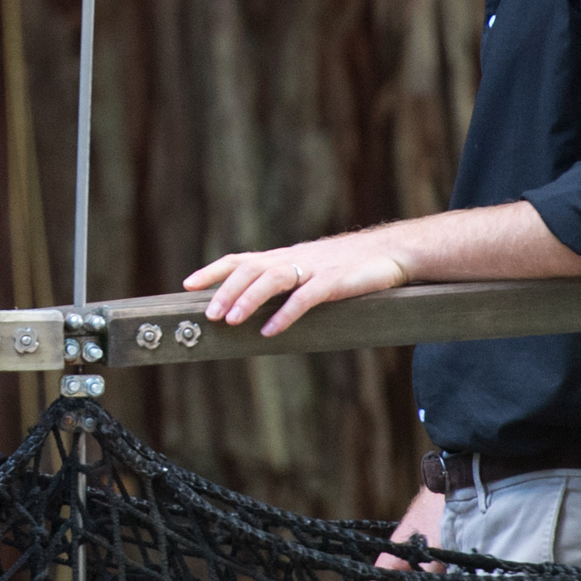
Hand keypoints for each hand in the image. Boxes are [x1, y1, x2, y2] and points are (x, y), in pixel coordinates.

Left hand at [182, 233, 409, 335]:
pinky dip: (286, 313)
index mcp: (285, 257)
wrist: (393, 251)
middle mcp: (294, 259)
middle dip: (226, 291)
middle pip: (251, 269)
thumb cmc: (350, 265)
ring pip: (273, 279)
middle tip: (209, 314)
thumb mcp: (312, 269)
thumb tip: (258, 305)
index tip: (188, 285)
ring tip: (231, 320)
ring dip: (248, 299)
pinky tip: (271, 330)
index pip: (241, 259)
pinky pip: (305, 297)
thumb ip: (287, 282)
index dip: (213, 271)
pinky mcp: (335, 282)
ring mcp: (315, 269)